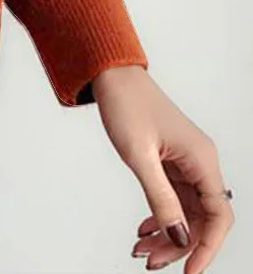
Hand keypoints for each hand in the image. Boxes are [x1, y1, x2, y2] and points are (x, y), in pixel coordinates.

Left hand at [92, 65, 234, 272]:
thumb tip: (179, 237)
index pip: (218, 216)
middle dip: (178, 244)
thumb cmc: (126, 103)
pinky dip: (159, 216)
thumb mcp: (139, 155)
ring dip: (166, 233)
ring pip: (185, 211)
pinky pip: (172, 198)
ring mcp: (184, 162)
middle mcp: (199, 162)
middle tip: (149, 261)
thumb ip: (160, 198)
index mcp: (202, 159)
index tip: (189, 272)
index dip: (207, 247)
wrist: (110, 75)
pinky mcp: (169, 161)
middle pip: (201, 219)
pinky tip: (142, 229)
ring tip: (140, 249)